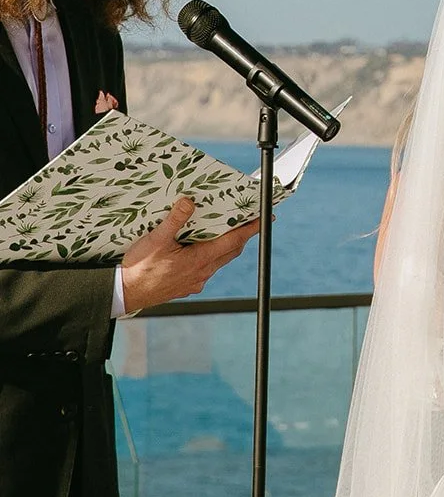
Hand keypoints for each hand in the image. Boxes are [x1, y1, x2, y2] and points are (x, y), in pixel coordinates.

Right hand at [121, 197, 258, 311]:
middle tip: (249, 221)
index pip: (233, 241)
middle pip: (231, 251)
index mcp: (199, 259)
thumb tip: (189, 202)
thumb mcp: (155, 240)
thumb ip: (174, 220)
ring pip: (219, 261)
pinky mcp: (187, 287)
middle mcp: (202, 273)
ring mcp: (196, 281)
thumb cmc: (139, 269)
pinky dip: (212, 257)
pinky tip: (201, 250)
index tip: (265, 219)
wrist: (126, 295)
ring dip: (226, 246)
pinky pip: (207, 269)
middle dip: (242, 236)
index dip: (251, 229)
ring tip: (227, 231)